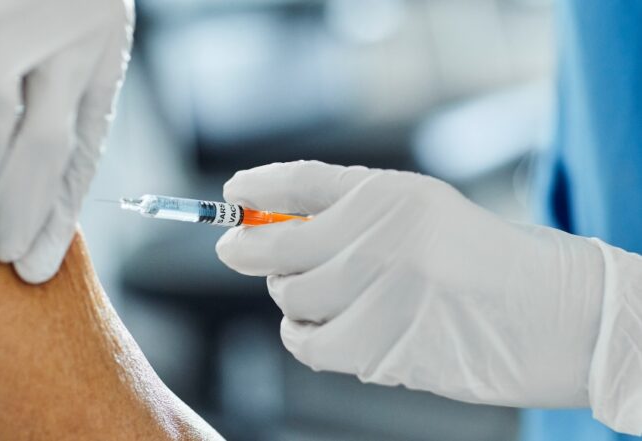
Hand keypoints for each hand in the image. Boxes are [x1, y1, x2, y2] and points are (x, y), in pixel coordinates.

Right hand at [0, 0, 133, 282]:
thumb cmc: (70, 15)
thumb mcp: (88, 69)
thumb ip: (68, 141)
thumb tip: (42, 249)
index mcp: (99, 61)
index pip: (78, 156)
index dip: (53, 218)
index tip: (32, 267)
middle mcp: (66, 39)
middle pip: (44, 142)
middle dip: (19, 210)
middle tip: (2, 249)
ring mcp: (14, 16)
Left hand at [216, 160, 606, 407]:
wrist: (545, 314)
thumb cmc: (475, 258)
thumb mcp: (419, 210)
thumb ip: (349, 212)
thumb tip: (269, 227)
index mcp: (392, 194)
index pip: (301, 181)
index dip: (257, 187)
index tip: (232, 195)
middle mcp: (382, 238)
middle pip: (279, 246)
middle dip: (248, 250)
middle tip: (238, 251)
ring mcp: (381, 294)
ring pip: (291, 298)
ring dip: (290, 295)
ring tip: (315, 291)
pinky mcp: (382, 346)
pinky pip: (308, 343)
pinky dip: (302, 334)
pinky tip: (319, 325)